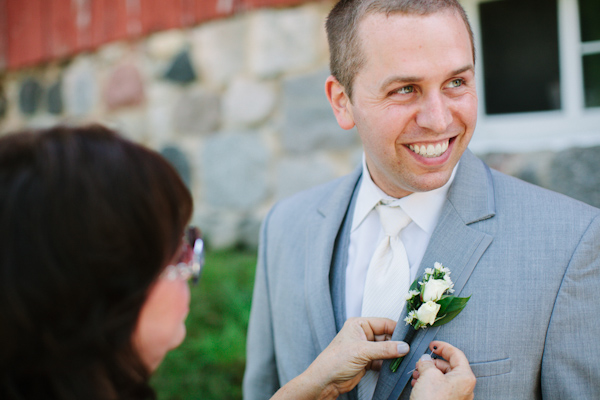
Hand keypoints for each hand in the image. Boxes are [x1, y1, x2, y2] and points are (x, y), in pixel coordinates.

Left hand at [271, 317, 408, 399]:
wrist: (326, 381)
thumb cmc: (335, 360)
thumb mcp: (362, 351)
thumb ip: (385, 349)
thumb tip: (403, 346)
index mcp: (359, 324)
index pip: (383, 323)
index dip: (397, 329)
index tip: (410, 337)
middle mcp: (362, 334)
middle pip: (387, 336)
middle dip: (397, 344)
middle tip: (409, 350)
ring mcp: (365, 348)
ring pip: (386, 349)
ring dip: (394, 354)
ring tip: (405, 358)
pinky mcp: (367, 361)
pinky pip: (383, 360)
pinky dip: (389, 363)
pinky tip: (396, 366)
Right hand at [409, 341, 475, 399]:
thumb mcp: (428, 374)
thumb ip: (427, 362)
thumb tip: (425, 360)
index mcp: (465, 377)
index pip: (456, 354)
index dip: (443, 347)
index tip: (432, 345)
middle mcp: (464, 387)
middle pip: (449, 367)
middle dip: (432, 363)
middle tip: (421, 361)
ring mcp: (457, 397)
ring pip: (443, 378)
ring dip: (429, 373)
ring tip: (417, 373)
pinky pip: (440, 388)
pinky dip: (429, 383)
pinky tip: (419, 384)